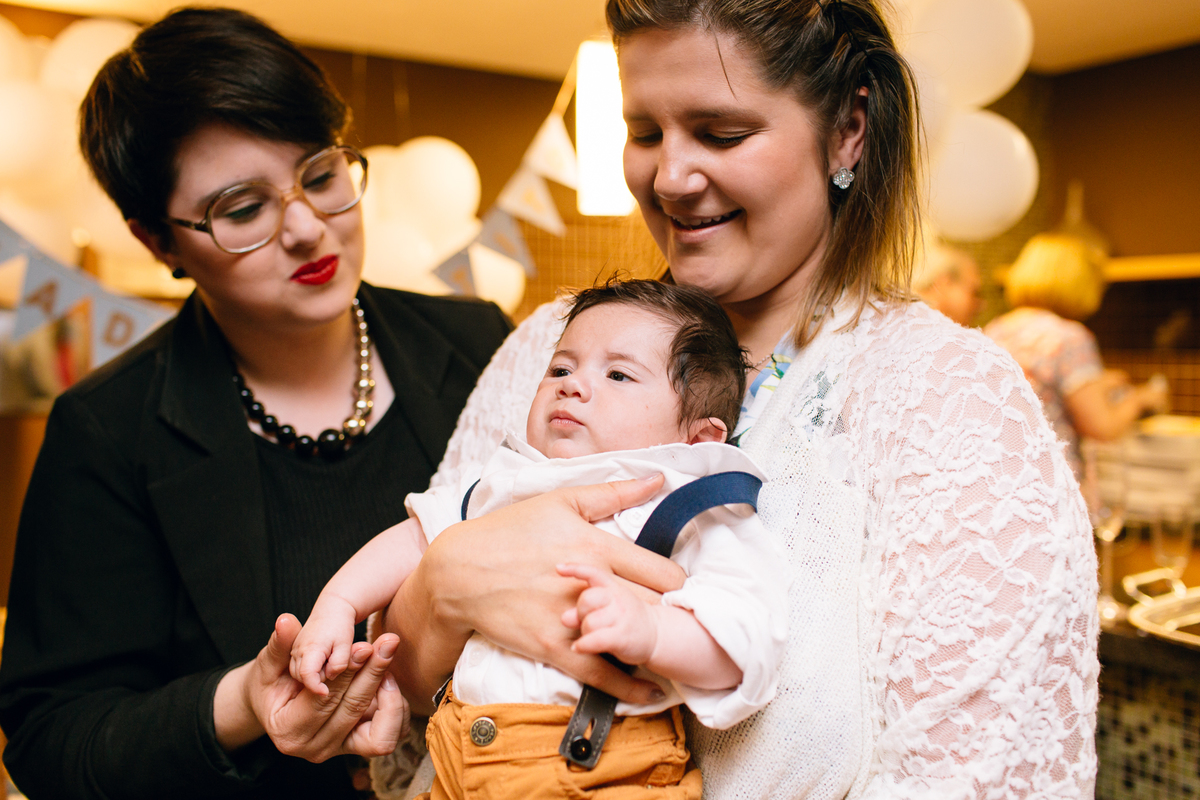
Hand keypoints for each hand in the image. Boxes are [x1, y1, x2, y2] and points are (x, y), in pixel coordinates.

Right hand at [221, 613, 407, 759]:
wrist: (277, 707)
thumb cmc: (271, 683)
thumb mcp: (269, 663)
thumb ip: (280, 644)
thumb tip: (285, 621)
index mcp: (288, 731)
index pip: (324, 700)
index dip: (347, 671)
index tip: (364, 645)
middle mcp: (315, 748)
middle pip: (354, 710)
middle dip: (373, 673)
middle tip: (388, 642)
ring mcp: (339, 751)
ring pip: (382, 733)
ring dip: (391, 696)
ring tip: (386, 662)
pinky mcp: (359, 746)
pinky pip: (392, 734)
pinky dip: (397, 709)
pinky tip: (388, 679)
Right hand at [290, 599, 357, 695]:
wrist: (331, 610)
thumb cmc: (340, 626)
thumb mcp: (345, 644)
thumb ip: (340, 663)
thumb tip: (330, 677)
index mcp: (310, 649)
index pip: (307, 675)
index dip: (316, 687)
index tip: (326, 692)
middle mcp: (297, 651)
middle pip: (303, 678)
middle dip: (317, 680)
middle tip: (332, 668)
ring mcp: (294, 652)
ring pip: (300, 676)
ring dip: (313, 676)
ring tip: (328, 663)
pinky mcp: (294, 653)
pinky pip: (300, 670)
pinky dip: (310, 672)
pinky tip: (322, 664)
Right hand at [384, 475, 681, 711]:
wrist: (459, 570)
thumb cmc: (510, 530)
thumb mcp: (561, 501)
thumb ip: (614, 492)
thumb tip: (658, 479)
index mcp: (596, 546)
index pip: (663, 572)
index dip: (681, 585)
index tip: (683, 591)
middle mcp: (590, 583)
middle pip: (655, 608)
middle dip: (673, 616)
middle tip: (684, 622)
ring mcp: (571, 618)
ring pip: (631, 640)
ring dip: (654, 646)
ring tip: (670, 650)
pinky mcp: (553, 647)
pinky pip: (601, 673)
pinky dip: (629, 686)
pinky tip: (650, 691)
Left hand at [559, 562, 657, 665]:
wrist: (656, 634)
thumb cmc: (626, 619)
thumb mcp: (608, 605)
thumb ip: (585, 608)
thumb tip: (565, 617)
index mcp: (613, 587)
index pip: (593, 573)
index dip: (575, 569)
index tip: (558, 568)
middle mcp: (617, 598)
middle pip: (586, 600)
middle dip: (581, 612)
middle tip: (588, 620)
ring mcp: (620, 617)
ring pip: (589, 622)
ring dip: (585, 632)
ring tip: (592, 636)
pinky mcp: (621, 636)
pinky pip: (595, 639)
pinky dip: (584, 645)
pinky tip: (578, 647)